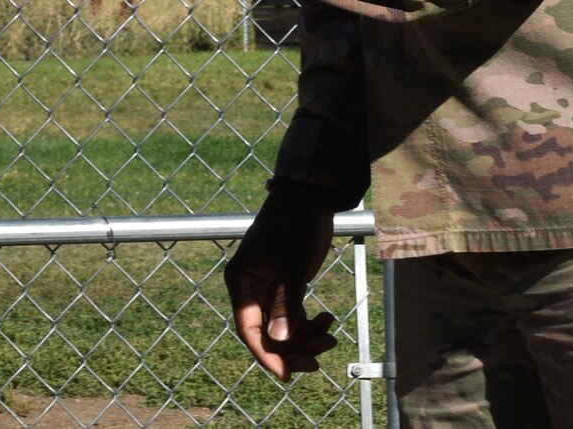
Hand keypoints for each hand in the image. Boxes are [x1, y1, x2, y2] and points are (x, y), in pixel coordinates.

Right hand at [225, 182, 337, 380]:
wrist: (309, 197)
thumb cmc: (294, 226)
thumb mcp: (291, 266)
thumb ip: (285, 304)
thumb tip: (278, 340)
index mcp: (241, 282)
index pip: (248, 329)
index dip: (267, 354)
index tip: (288, 374)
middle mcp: (250, 288)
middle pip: (267, 333)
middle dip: (292, 348)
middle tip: (319, 360)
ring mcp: (268, 288)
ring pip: (283, 328)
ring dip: (305, 337)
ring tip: (331, 337)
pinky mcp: (285, 285)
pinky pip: (294, 316)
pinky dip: (310, 323)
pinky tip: (328, 319)